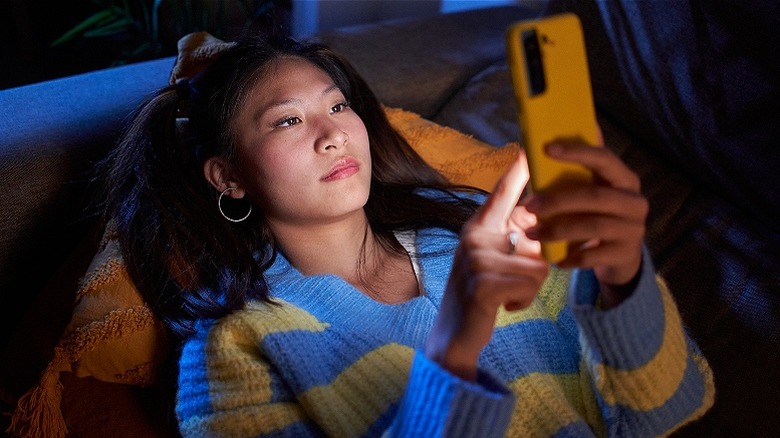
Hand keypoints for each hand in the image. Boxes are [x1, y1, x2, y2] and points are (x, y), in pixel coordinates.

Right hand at [425, 151, 548, 379]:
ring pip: (539, 264)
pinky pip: (531, 284)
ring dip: (530, 288)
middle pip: (535, 232)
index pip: (501, 193)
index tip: (530, 144)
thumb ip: (514, 241)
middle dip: (536, 260)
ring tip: (506, 296)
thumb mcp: (493, 262)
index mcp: (477, 229)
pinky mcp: (484, 283)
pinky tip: (503, 307)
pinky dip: (524, 300)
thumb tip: (543, 225)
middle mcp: (474, 237)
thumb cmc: (479, 296)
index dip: (518, 169)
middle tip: (510, 281)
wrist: (453, 337)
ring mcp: (477, 259)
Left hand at [523, 141, 647, 306]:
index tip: (548, 148)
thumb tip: (534, 148)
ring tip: (532, 233)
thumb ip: (573, 173)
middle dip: (558, 201)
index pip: (604, 159)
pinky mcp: (626, 255)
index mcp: (624, 179)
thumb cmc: (596, 217)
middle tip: (529, 206)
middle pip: (594, 196)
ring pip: (592, 226)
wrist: (620, 259)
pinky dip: (570, 257)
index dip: (578, 152)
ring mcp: (634, 229)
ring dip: (558, 230)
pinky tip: (554, 259)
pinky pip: (592, 255)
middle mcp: (634, 202)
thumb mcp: (589, 193)